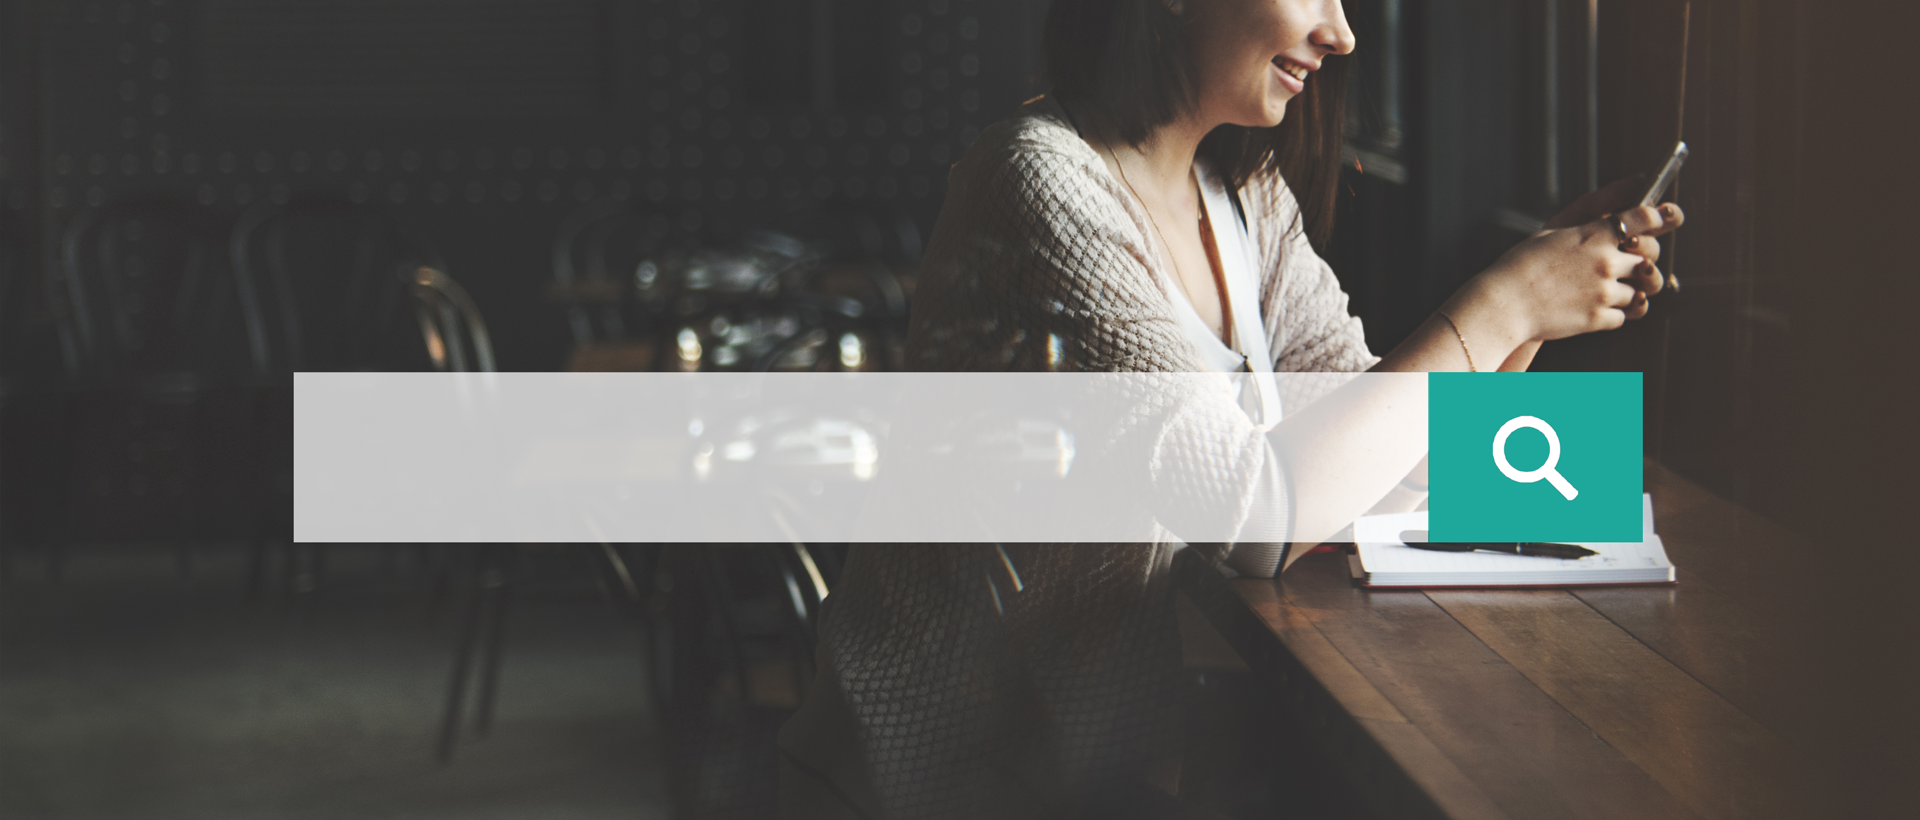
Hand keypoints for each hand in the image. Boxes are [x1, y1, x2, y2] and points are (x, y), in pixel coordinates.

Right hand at [1456, 204, 1679, 342]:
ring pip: (1638, 292)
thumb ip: (1594, 209)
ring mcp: (1605, 291)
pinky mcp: (1599, 318)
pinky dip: (1611, 314)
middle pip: (1649, 259)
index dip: (1661, 218)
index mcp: (1595, 234)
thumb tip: (1632, 183)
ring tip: (1599, 293)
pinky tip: (1588, 309)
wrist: (1503, 304)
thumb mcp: (1556, 228)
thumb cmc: (1523, 264)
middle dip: (1641, 263)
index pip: (1645, 219)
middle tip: (1625, 267)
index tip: (1666, 219)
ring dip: (1624, 292)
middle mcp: (1607, 261)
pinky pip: (1622, 316)